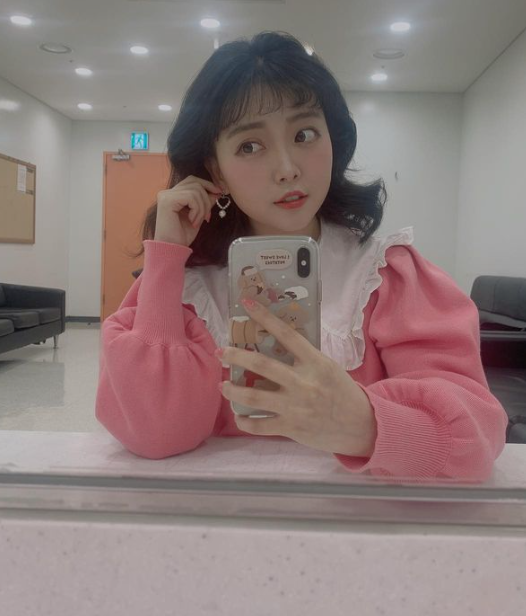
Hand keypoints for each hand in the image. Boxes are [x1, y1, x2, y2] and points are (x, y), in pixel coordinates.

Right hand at [154, 175, 222, 246]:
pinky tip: (192, 221)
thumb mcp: (198, 216)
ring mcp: (166, 196)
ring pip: (195, 190)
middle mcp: (167, 192)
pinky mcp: (167, 201)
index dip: (207, 185)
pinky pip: (191, 197)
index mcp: (173, 195)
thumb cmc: (182, 236)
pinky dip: (197, 210)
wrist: (172, 249)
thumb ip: (205, 202)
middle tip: (207, 216)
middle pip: (195, 182)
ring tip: (198, 222)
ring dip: (202, 208)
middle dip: (207, 199)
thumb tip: (216, 191)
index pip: (193, 181)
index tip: (219, 193)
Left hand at [216, 298, 377, 457]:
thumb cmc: (343, 392)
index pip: (286, 334)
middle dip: (236, 355)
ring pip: (254, 397)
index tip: (247, 304)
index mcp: (315, 362)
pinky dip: (245, 421)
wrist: (362, 425)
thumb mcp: (328, 368)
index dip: (264, 317)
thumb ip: (305, 358)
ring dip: (233, 390)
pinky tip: (238, 416)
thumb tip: (276, 344)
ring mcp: (295, 407)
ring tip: (223, 385)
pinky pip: (260, 425)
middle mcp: (303, 382)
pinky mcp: (291, 428)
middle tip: (221, 351)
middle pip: (261, 364)